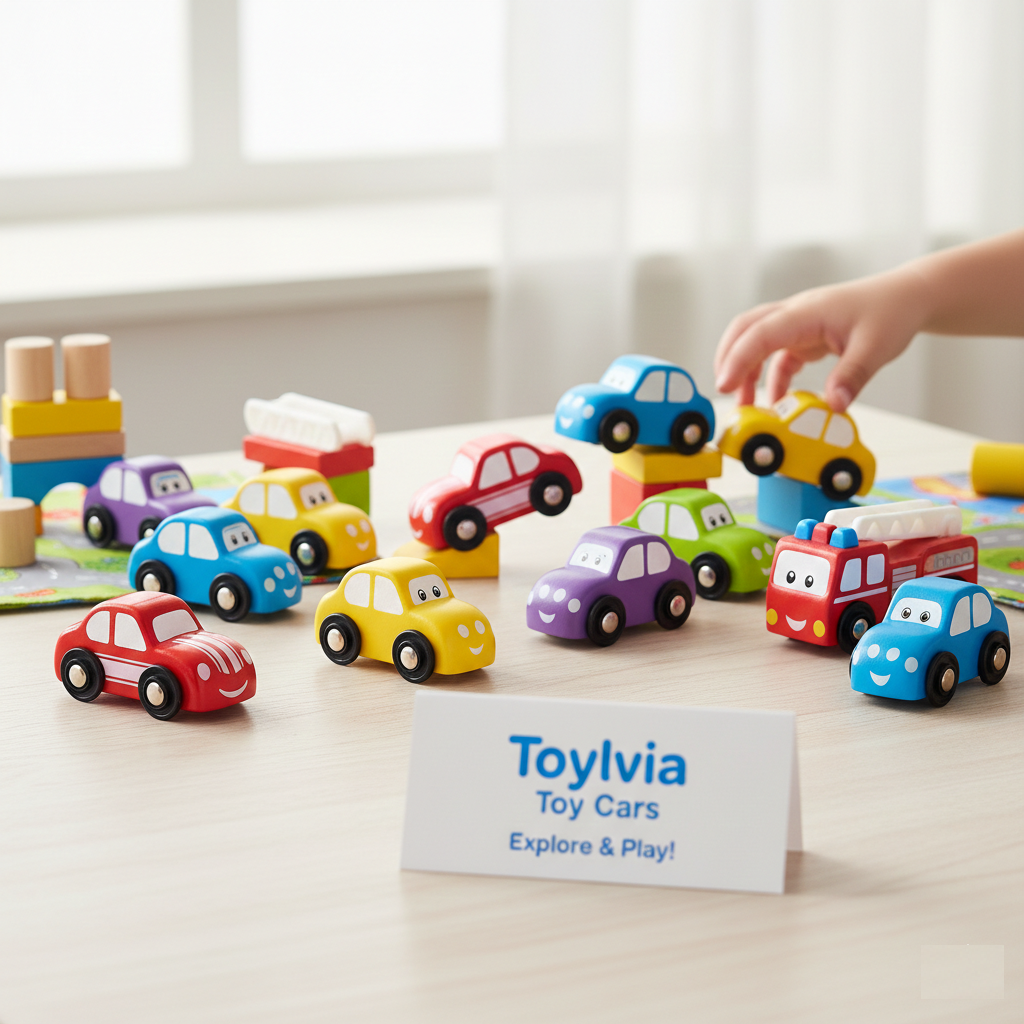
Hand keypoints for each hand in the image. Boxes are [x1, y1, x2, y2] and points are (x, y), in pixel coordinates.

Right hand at [713, 269, 929, 411]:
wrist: (908, 297)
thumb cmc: (892, 312)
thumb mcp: (876, 348)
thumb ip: (851, 377)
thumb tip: (833, 406)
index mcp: (808, 311)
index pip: (760, 333)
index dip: (738, 359)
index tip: (725, 386)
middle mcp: (797, 314)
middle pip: (745, 330)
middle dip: (729, 359)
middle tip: (725, 391)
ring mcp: (799, 324)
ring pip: (757, 342)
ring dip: (746, 370)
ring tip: (747, 403)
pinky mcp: (805, 336)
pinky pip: (777, 356)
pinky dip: (771, 378)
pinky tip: (776, 400)